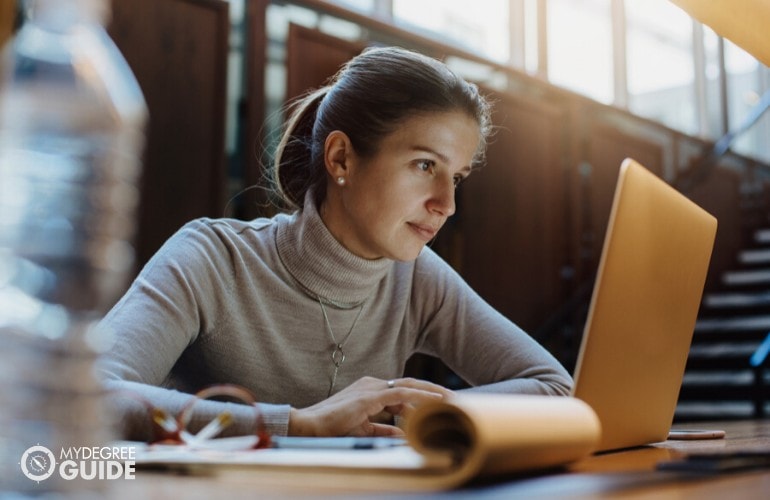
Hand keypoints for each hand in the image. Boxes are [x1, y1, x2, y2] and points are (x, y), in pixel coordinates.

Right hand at [288, 376, 452, 436]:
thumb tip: (403, 433)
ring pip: (409, 386)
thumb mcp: (364, 428)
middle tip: (454, 398)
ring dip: (431, 392)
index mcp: (370, 390)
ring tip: (451, 399)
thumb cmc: (332, 428)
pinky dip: (420, 396)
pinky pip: (401, 393)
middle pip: (409, 384)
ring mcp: (371, 388)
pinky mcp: (370, 395)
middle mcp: (372, 384)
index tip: (441, 405)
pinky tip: (435, 401)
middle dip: (433, 391)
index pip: (402, 391)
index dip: (422, 398)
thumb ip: (384, 428)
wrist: (310, 425)